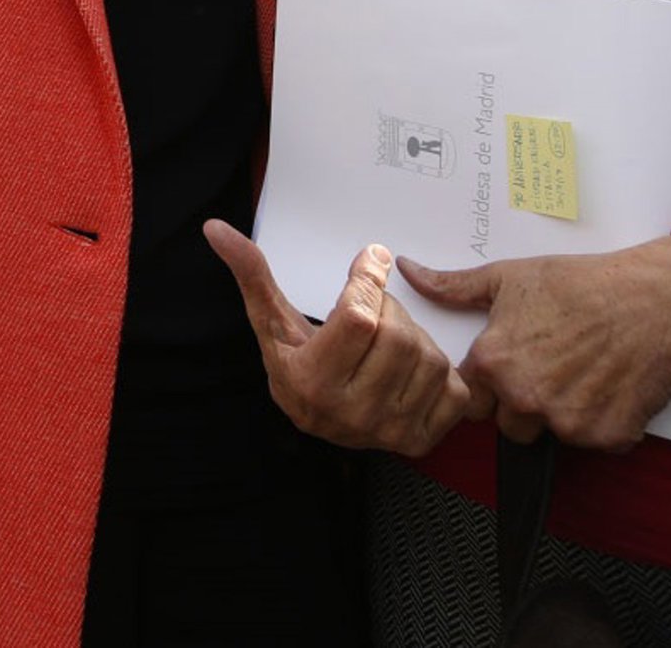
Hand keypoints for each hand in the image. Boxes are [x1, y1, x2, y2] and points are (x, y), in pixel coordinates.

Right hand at [204, 219, 469, 454]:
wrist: (317, 418)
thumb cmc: (295, 362)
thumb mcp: (271, 319)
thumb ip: (253, 274)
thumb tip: (216, 229)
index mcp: (310, 382)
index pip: (360, 317)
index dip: (367, 279)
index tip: (368, 260)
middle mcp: (350, 415)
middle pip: (397, 334)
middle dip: (388, 310)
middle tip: (371, 312)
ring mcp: (388, 432)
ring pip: (428, 356)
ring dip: (414, 336)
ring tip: (385, 343)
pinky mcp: (421, 440)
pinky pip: (454, 387)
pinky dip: (439, 369)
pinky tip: (409, 369)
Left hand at [400, 236, 670, 451]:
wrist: (656, 301)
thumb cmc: (584, 284)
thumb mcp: (510, 276)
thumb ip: (453, 286)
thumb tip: (410, 272)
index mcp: (495, 363)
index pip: (468, 400)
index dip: (487, 384)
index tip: (508, 364)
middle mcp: (525, 398)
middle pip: (507, 423)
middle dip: (523, 400)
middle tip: (552, 361)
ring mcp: (566, 423)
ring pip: (547, 433)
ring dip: (559, 411)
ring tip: (581, 367)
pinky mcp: (605, 438)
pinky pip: (590, 440)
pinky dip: (599, 419)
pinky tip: (608, 382)